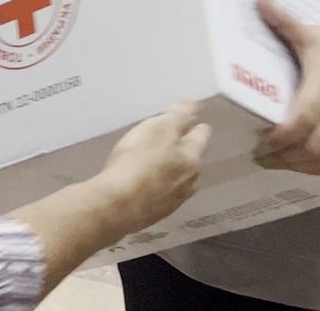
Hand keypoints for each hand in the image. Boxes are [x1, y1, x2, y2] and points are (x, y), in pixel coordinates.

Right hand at [95, 102, 209, 233]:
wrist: (117, 205)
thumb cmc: (137, 161)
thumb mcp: (156, 128)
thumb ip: (178, 116)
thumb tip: (195, 105)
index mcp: (192, 157)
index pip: (202, 134)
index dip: (193, 122)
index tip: (186, 116)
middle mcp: (190, 180)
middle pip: (192, 158)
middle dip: (183, 148)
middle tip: (166, 139)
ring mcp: (175, 200)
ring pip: (180, 178)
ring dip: (173, 169)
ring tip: (156, 163)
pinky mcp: (159, 213)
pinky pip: (164, 194)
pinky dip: (158, 186)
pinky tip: (144, 184)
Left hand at [255, 0, 319, 175]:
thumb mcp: (313, 34)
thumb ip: (285, 21)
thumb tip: (259, 0)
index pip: (306, 117)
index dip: (284, 133)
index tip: (263, 137)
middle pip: (313, 146)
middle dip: (284, 155)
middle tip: (259, 152)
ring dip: (297, 165)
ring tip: (273, 160)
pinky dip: (318, 170)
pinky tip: (298, 164)